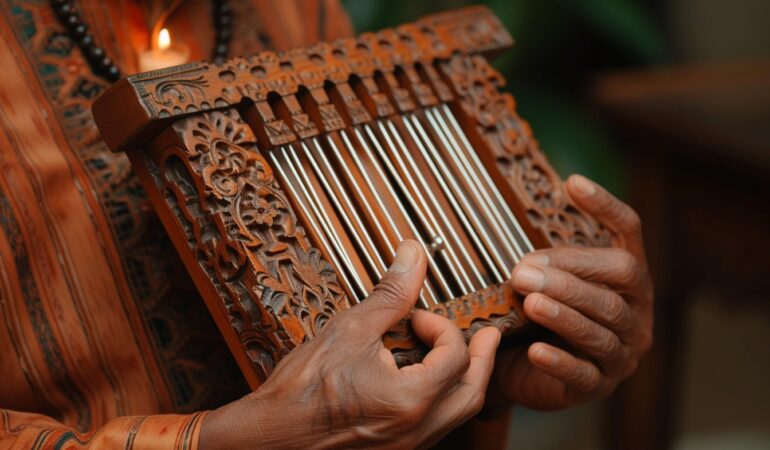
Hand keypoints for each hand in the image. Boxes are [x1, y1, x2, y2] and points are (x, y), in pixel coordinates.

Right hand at [200, 240, 500, 448]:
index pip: (453, 357)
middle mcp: (416, 429)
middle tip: (489, 337)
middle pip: (471, 393)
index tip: (419, 317)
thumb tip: (412, 255)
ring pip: (457, 415)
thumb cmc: (302, 389)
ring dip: (467, 383)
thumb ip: (391, 294)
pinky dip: (445, 403)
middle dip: (482, 360)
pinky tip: (432, 386)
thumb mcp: (350, 330)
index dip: (442, 327)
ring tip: (469, 359)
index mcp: (410, 399)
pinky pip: (436, 428)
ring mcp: (406, 446)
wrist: (269, 438)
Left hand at [492, 174, 653, 410]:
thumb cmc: (535, 315)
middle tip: (523, 271)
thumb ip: (544, 258)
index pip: (628, 232)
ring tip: (531, 301)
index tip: (572, 183)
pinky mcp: (598, 386)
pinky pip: (584, 374)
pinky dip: (560, 361)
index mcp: (625, 278)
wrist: (519, 370)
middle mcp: (634, 312)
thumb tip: (526, 241)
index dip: (606, 206)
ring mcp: (621, 352)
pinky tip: (536, 351)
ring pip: (602, 328)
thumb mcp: (542, 280)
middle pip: (619, 281)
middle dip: (571, 273)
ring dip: (565, 312)